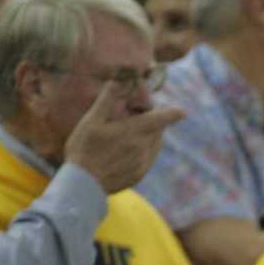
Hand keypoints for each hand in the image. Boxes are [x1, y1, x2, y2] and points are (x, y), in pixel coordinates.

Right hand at [63, 83, 185, 193]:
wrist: (82, 184)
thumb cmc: (84, 149)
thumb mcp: (91, 120)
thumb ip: (107, 99)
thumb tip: (118, 80)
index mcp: (135, 131)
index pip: (165, 118)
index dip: (174, 112)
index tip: (180, 111)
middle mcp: (144, 147)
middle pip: (158, 129)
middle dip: (151, 121)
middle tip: (132, 117)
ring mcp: (143, 163)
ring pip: (154, 144)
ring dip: (148, 136)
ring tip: (126, 134)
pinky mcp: (139, 175)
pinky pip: (148, 158)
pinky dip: (143, 150)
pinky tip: (124, 150)